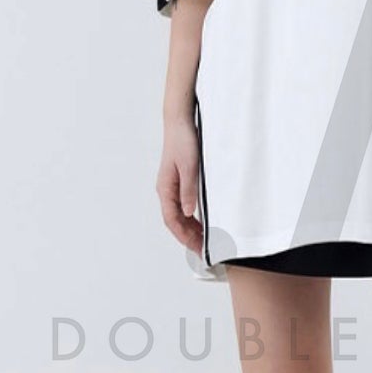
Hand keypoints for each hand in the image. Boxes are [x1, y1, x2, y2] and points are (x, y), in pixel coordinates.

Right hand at [157, 116, 204, 255]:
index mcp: (166, 189)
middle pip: (176, 221)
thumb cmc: (182, 141)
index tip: (197, 247)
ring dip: (191, 228)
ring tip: (206, 239)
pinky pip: (184, 205)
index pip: (172, 220)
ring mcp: (173, 187)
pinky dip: (193, 217)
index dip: (184, 236)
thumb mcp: (190, 167)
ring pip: (180, 215)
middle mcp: (167, 190)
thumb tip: (188, 212)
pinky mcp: (181, 181)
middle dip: (189, 237)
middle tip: (204, 249)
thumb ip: (189, 190)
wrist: (180, 123)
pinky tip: (203, 221)